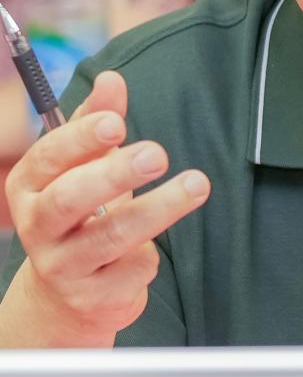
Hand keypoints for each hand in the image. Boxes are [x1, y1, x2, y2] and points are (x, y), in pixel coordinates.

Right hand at [1, 70, 209, 346]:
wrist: (66, 295)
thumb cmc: (83, 211)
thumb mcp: (85, 164)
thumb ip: (98, 120)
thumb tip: (111, 79)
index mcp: (31, 184)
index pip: (50, 156)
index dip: (82, 138)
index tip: (118, 122)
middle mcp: (38, 225)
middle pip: (71, 198)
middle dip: (116, 173)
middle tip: (159, 154)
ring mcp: (62, 265)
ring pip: (109, 236)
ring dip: (158, 208)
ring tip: (197, 183)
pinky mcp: (90, 297)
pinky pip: (130, 269)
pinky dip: (149, 255)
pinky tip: (153, 250)